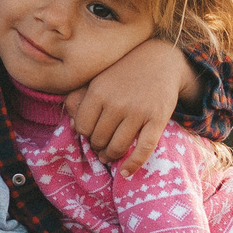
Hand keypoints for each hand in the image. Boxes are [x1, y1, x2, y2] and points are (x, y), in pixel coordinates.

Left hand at [65, 37, 193, 174]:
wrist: (161, 59)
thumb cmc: (124, 72)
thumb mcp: (99, 78)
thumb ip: (80, 99)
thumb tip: (72, 126)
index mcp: (99, 91)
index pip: (81, 127)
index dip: (85, 134)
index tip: (91, 132)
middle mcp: (117, 103)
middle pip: (98, 139)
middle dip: (98, 146)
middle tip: (102, 146)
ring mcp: (138, 112)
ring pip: (117, 147)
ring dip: (111, 156)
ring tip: (110, 155)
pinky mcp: (157, 119)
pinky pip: (144, 149)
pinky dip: (133, 164)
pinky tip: (126, 172)